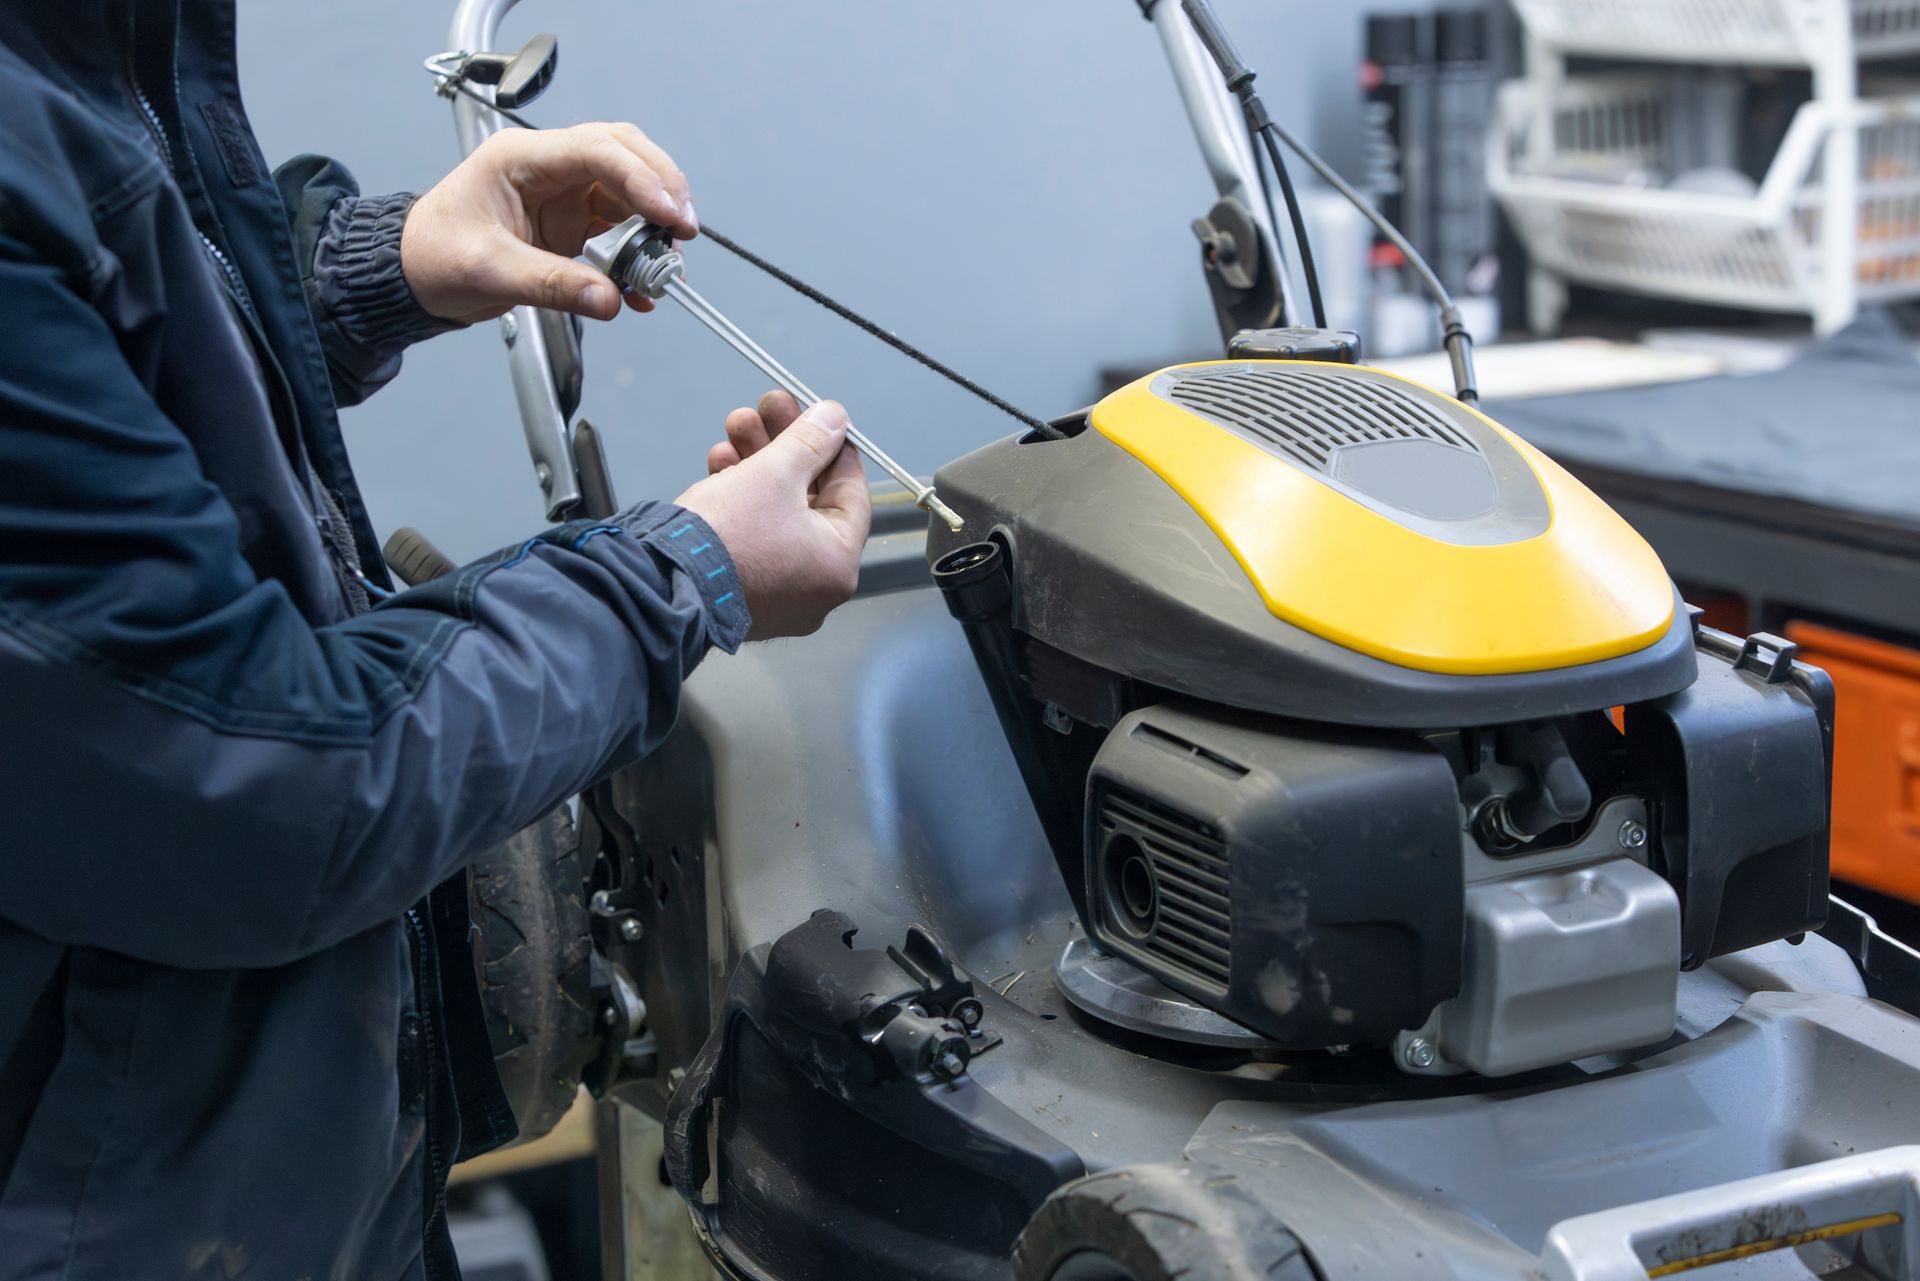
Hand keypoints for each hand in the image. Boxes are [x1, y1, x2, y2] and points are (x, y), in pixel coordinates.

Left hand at [401, 122, 697, 324]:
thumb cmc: (434, 256)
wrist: (414, 275)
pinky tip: (642, 287)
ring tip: (668, 265)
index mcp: (522, 159)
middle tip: (685, 228)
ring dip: (656, 225)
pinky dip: (639, 255)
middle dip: (663, 187)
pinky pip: (621, 229)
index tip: (669, 215)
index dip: (641, 179)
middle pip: (625, 154)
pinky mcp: (573, 222)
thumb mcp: (488, 271)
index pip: (597, 150)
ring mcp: (564, 193)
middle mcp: (549, 167)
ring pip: (630, 191)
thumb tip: (610, 299)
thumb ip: (552, 284)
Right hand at [676, 393, 871, 639]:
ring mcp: (777, 592)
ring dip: (757, 463)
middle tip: (768, 407)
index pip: (851, 493)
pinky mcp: (742, 589)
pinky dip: (740, 498)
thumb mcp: (774, 473)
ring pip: (776, 512)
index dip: (834, 446)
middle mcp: (814, 587)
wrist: (658, 582)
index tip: (820, 418)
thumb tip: (835, 418)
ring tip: (735, 426)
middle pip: (808, 497)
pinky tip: (720, 463)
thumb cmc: (726, 536)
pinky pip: (753, 535)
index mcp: (837, 565)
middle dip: (783, 446)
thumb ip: (810, 440)